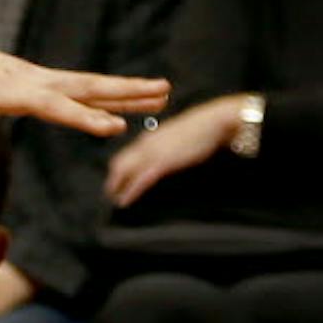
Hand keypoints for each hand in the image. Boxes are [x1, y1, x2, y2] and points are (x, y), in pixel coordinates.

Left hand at [0, 22, 168, 171]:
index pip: (54, 106)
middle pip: (85, 86)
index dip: (83, 118)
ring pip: (83, 82)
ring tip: (159, 92)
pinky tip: (113, 93)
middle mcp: (28, 78)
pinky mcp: (26, 76)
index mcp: (10, 90)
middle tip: (165, 92)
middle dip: (125, 91)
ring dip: (120, 87)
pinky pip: (70, 83)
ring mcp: (30, 75)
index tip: (115, 127)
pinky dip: (97, 88)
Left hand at [104, 95, 246, 207]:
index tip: (114, 179)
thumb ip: (163, 146)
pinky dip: (130, 191)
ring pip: (124, 172)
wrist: (213, 122)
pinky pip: (140, 179)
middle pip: (118, 163)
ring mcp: (152, 153)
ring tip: (114, 199)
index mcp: (148, 138)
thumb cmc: (200, 130)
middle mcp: (145, 144)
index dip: (116, 169)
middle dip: (112, 180)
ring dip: (116, 187)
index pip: (124, 155)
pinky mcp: (162, 162)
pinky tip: (124, 200)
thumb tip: (161, 156)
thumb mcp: (175, 138)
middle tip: (110, 193)